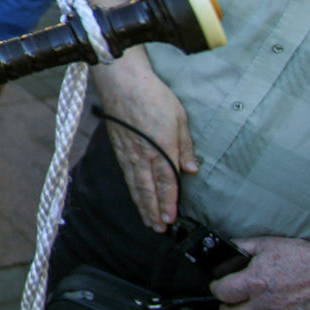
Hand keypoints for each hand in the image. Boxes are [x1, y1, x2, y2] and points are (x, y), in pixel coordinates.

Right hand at [94, 54, 195, 231]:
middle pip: (148, 189)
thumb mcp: (179, 117)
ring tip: (147, 220)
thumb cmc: (153, 95)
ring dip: (141, 204)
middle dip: (154, 211)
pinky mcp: (118, 145)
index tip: (171, 219)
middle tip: (158, 229)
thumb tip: (191, 169)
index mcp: (162, 148)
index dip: (169, 203)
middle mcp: (143, 154)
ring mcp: (127, 151)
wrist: (122, 81)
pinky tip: (134, 194)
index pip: (167, 182)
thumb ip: (185, 146)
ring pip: (135, 184)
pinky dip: (131, 188)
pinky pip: (126, 173)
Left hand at [212, 237, 309, 309]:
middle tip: (232, 301)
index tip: (220, 286)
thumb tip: (227, 247)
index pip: (221, 293)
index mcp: (257, 283)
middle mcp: (268, 306)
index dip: (217, 288)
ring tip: (259, 305)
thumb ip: (243, 247)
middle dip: (228, 307)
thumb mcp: (270, 244)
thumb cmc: (308, 260)